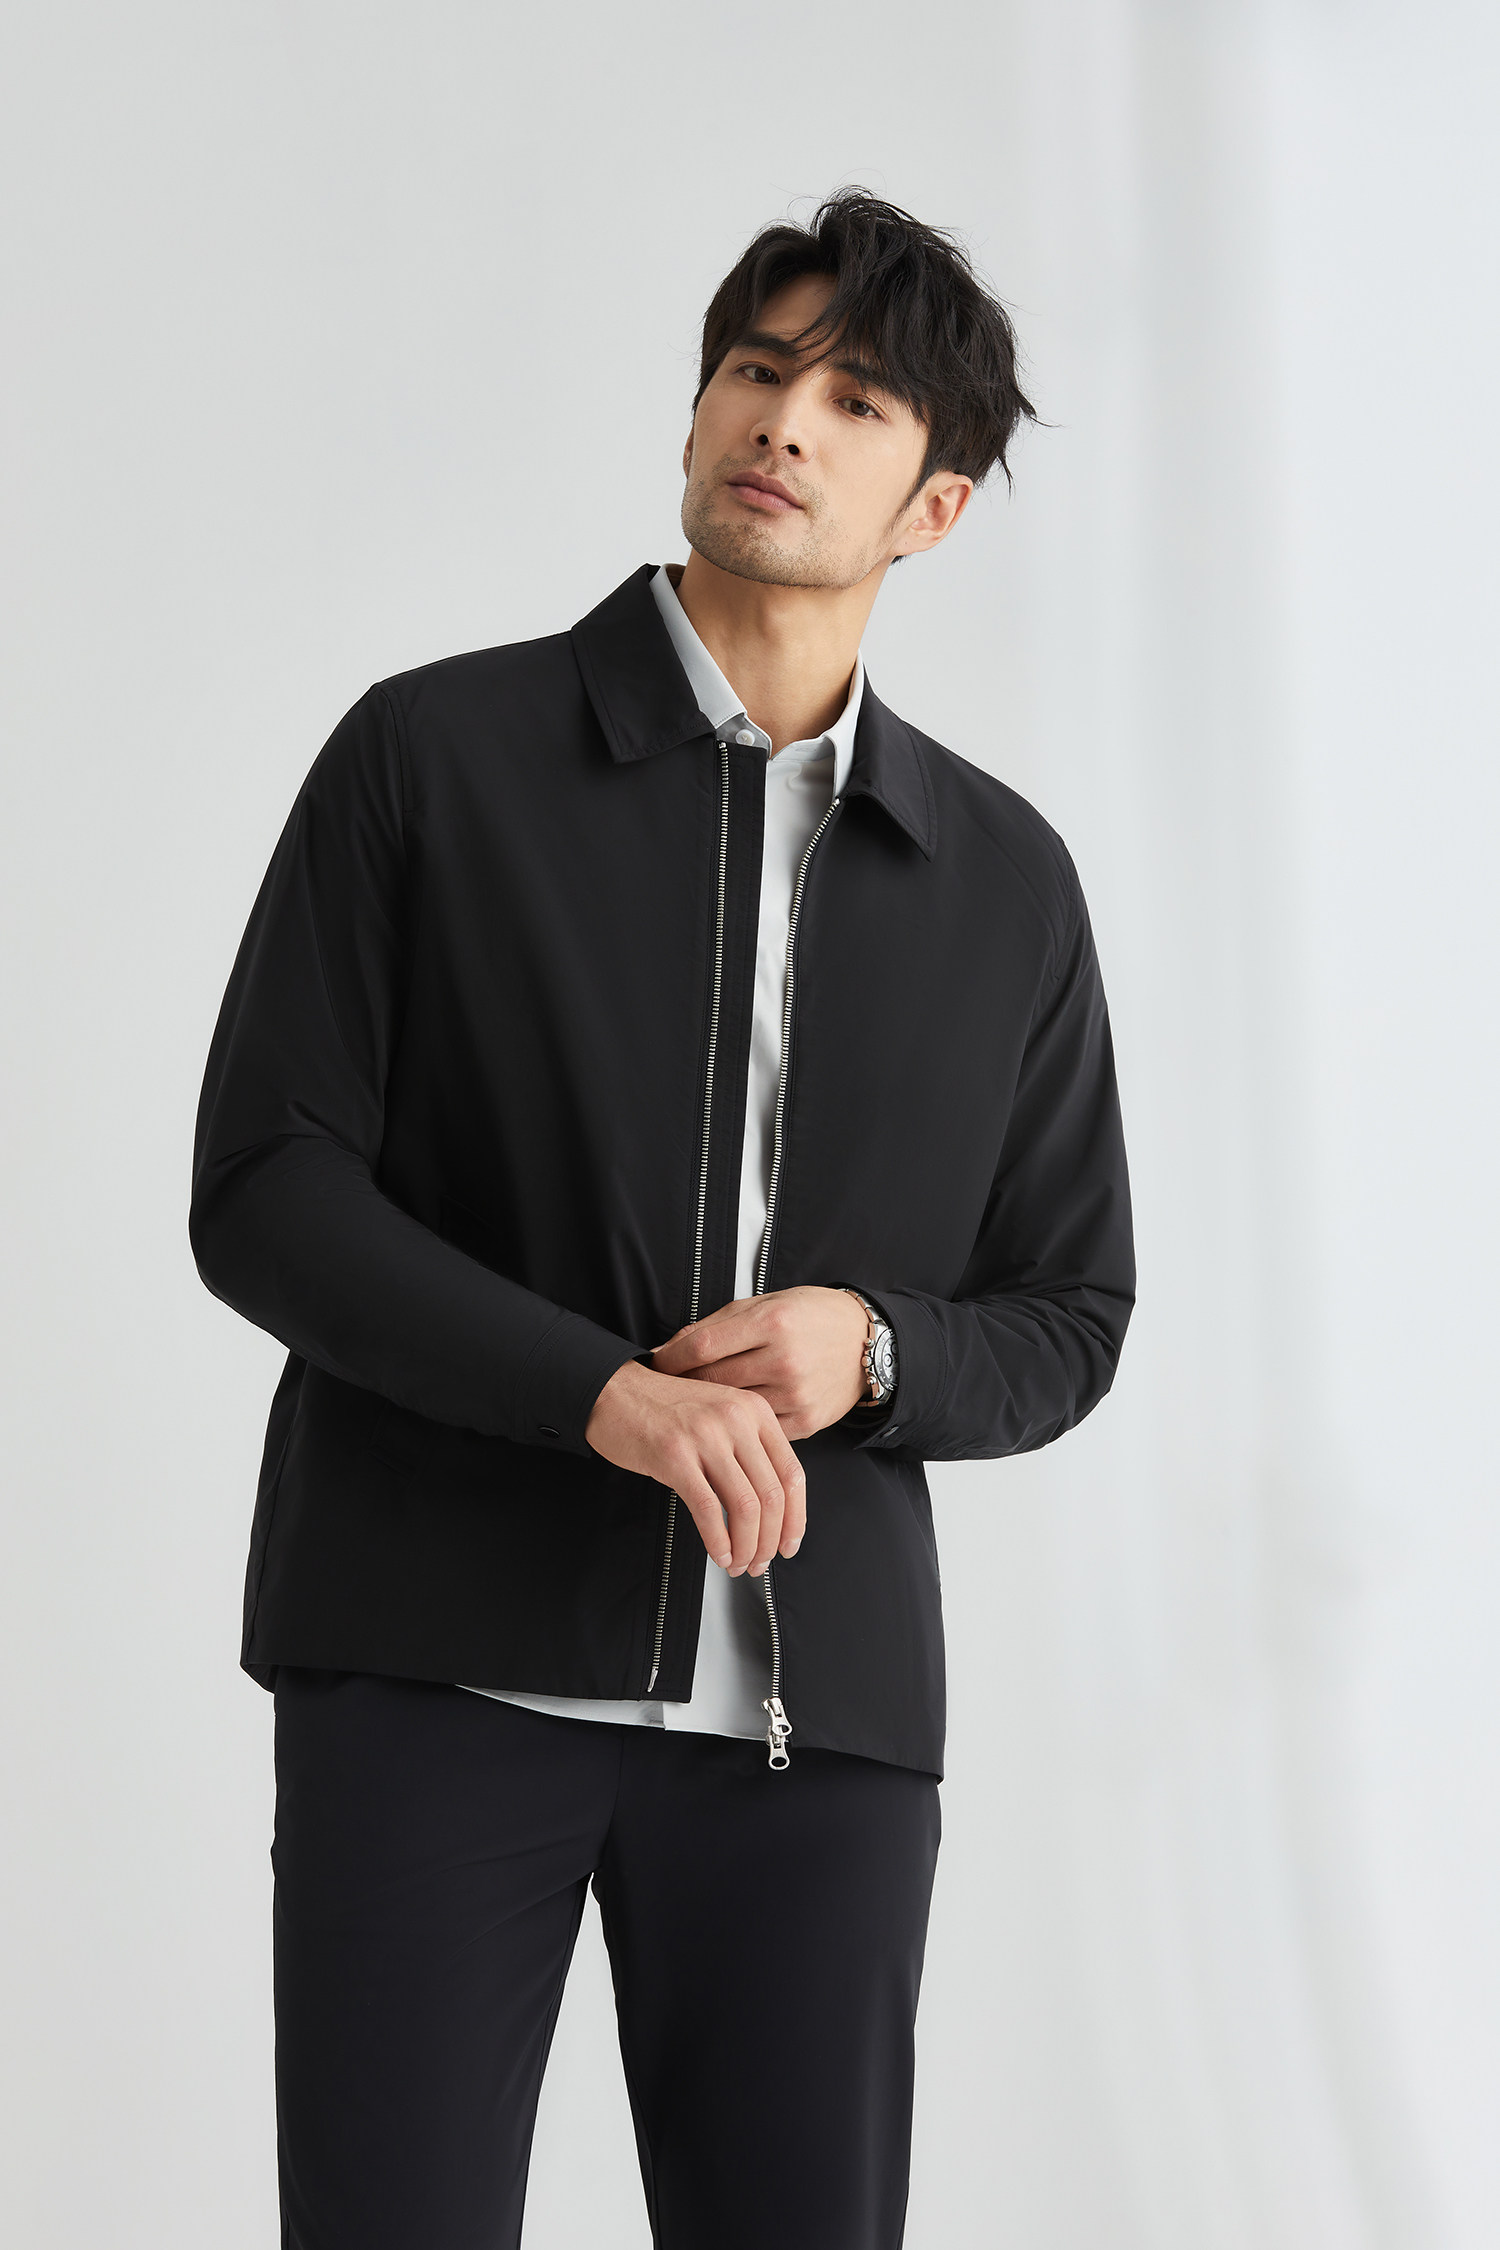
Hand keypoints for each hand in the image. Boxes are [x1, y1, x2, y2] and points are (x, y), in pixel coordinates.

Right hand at [584, 1358, 805, 1576]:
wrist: (615, 1391)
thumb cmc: (664, 1408)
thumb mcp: (721, 1416)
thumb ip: (749, 1450)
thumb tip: (772, 1509)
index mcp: (755, 1411)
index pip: (792, 1473)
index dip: (795, 1518)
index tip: (789, 1543)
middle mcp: (736, 1419)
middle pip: (771, 1495)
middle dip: (770, 1540)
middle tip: (760, 1562)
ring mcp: (705, 1436)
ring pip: (745, 1507)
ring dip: (746, 1546)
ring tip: (738, 1563)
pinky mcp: (674, 1455)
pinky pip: (708, 1509)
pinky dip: (718, 1540)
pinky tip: (718, 1552)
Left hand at [648, 1285, 868, 1441]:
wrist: (867, 1341)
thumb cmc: (811, 1316)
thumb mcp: (765, 1304)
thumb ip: (716, 1326)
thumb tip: (666, 1349)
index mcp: (772, 1322)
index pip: (701, 1346)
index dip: (670, 1358)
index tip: (655, 1364)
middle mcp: (784, 1359)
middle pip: (712, 1380)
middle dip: (682, 1385)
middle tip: (665, 1388)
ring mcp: (796, 1394)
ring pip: (731, 1410)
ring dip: (707, 1410)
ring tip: (692, 1405)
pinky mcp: (807, 1421)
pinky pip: (758, 1430)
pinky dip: (739, 1426)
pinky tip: (726, 1421)